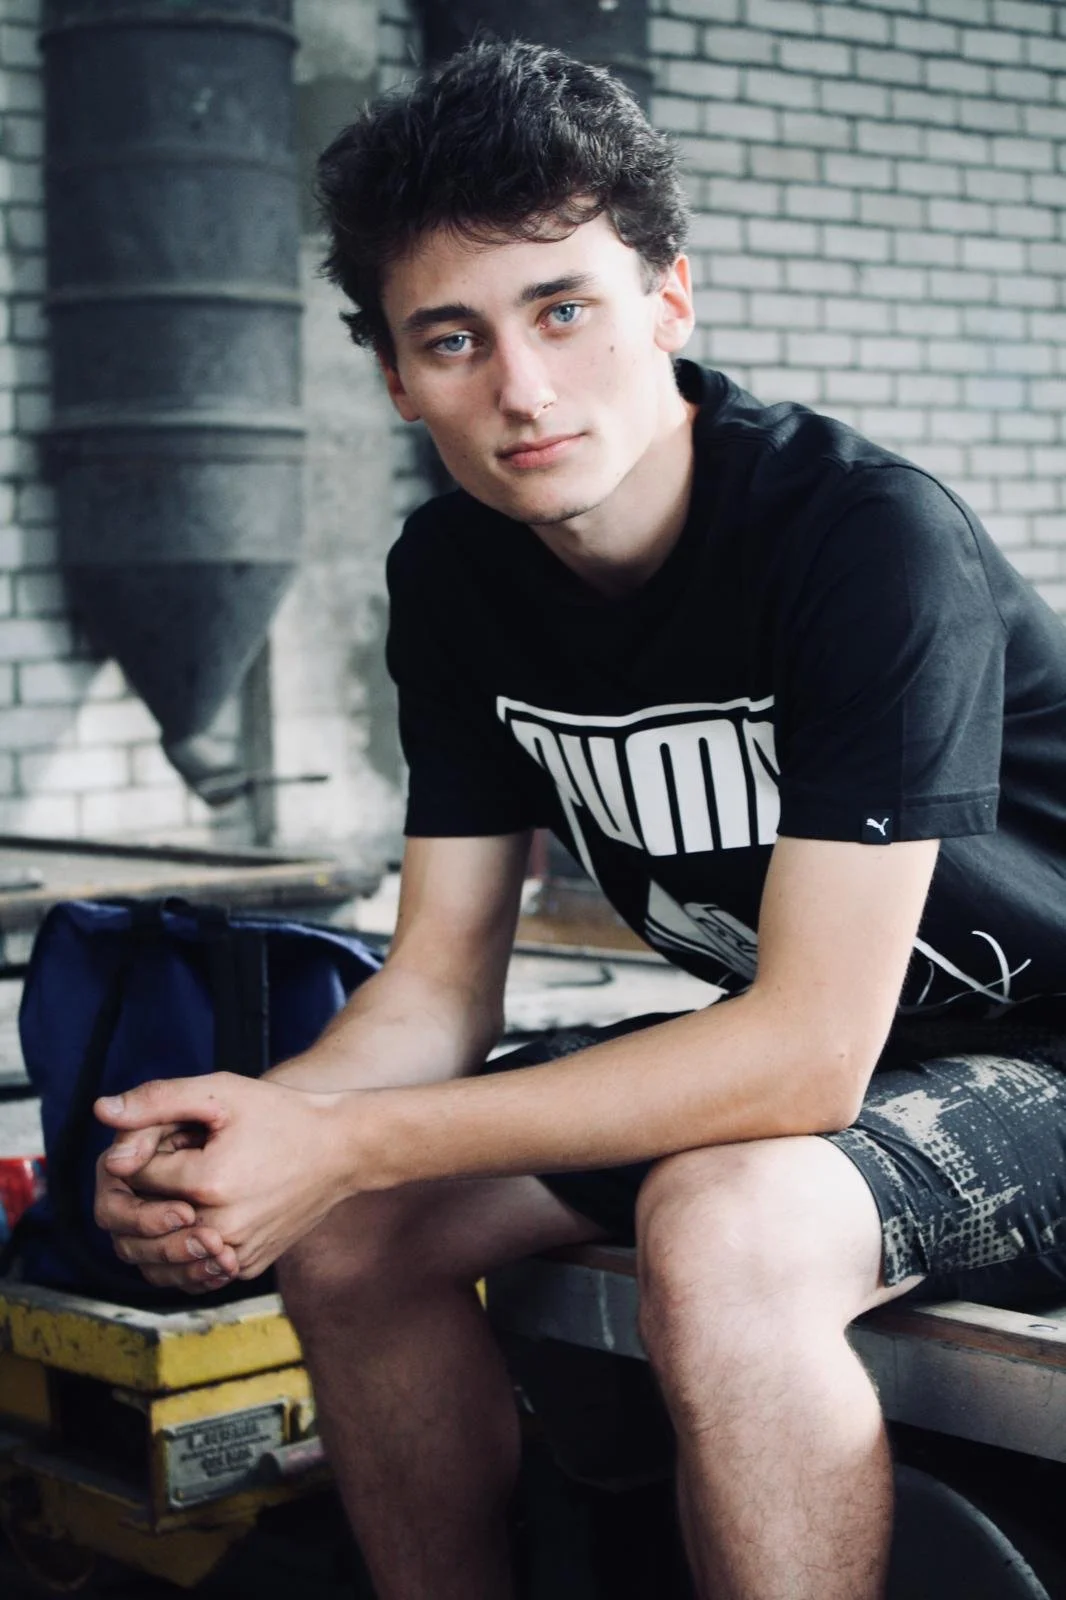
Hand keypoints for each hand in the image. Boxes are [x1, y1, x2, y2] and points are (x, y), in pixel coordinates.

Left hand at [95, 1073, 350, 1283]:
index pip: (133, 1176)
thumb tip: (101, 1113)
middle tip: (168, 1166)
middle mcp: (220, 1229)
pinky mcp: (246, 1268)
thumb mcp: (220, 1093)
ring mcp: (235, 1255)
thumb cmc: (282, 1115)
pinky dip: (176, 1252)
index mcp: (208, 1184)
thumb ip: (157, 1100)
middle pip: (136, 1223)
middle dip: (141, 1192)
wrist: (341, 1150)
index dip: (142, 1150)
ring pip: (154, 1259)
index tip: (172, 1136)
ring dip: (149, 1229)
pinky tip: (189, 1221)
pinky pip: (188, 1274)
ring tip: (173, 1196)